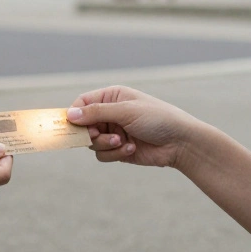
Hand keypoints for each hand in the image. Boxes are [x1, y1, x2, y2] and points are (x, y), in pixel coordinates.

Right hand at [67, 86, 202, 168]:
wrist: (180, 142)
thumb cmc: (157, 119)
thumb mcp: (126, 111)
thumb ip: (97, 112)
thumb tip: (70, 114)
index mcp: (112, 97)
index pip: (82, 103)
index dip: (74, 115)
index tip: (71, 126)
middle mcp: (110, 113)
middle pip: (83, 125)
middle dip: (91, 134)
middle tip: (96, 136)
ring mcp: (114, 132)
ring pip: (92, 143)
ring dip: (105, 145)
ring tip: (122, 142)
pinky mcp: (118, 149)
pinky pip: (103, 154)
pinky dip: (115, 153)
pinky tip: (131, 149)